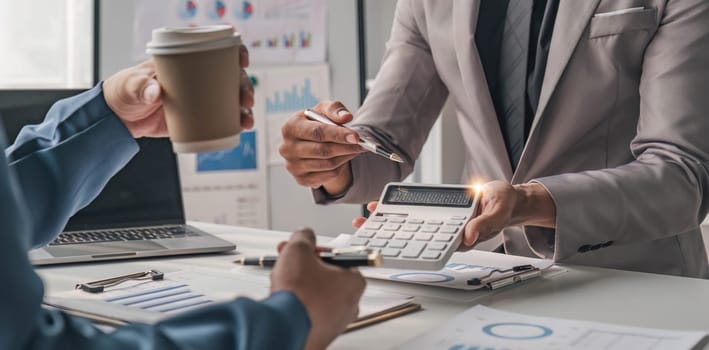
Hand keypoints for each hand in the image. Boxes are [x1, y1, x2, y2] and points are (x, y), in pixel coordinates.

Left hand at [103, 44, 253, 137]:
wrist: (119, 118)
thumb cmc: (124, 92)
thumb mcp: (130, 86)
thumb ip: (140, 87)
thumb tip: (155, 92)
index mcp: (185, 61)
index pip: (215, 49)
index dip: (235, 52)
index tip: (241, 60)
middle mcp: (198, 77)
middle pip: (230, 76)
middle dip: (244, 86)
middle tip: (246, 99)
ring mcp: (200, 97)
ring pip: (230, 98)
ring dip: (244, 108)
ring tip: (246, 120)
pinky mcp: (198, 117)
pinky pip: (222, 118)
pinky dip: (235, 122)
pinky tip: (243, 127)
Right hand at [271, 228, 365, 349]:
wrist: (284, 326)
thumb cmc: (299, 294)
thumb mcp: (299, 250)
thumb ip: (304, 237)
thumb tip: (305, 235)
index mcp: (354, 282)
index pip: (339, 259)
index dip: (318, 251)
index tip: (307, 251)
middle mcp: (350, 305)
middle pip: (326, 277)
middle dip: (305, 267)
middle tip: (290, 262)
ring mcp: (336, 322)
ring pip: (316, 296)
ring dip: (299, 285)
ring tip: (283, 281)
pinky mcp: (320, 335)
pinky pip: (309, 313)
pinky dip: (297, 305)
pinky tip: (284, 300)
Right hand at [280, 101, 365, 194]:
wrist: (307, 141)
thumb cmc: (315, 122)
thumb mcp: (323, 110)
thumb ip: (335, 110)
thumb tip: (346, 117)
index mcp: (290, 127)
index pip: (317, 132)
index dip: (338, 135)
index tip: (356, 136)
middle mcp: (287, 148)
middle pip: (323, 151)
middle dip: (346, 147)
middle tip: (363, 144)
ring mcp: (292, 166)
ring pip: (327, 164)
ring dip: (346, 157)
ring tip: (356, 149)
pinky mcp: (300, 179)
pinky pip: (328, 175)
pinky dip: (340, 167)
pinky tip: (345, 157)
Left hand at [351, 182, 555, 248]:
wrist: (507, 198)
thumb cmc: (503, 205)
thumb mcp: (498, 211)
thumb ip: (484, 223)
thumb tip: (468, 236)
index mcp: (459, 238)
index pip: (430, 246)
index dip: (407, 247)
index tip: (387, 245)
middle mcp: (446, 233)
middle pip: (414, 238)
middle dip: (389, 234)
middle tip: (365, 229)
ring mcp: (441, 224)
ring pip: (412, 226)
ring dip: (389, 222)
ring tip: (367, 217)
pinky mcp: (439, 214)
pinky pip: (417, 213)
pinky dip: (399, 210)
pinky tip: (383, 206)